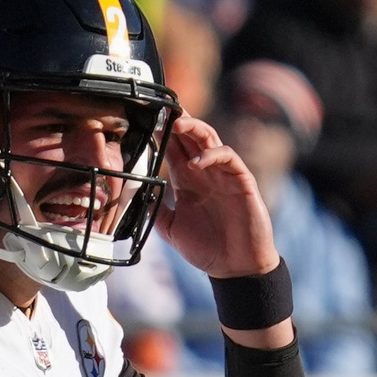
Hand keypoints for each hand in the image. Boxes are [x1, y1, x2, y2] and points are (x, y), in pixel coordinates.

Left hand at [155, 114, 278, 277]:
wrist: (235, 268)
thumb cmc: (207, 248)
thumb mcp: (171, 229)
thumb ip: (155, 210)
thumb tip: (134, 194)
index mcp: (187, 181)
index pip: (173, 148)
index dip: (161, 132)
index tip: (145, 119)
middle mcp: (205, 173)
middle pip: (190, 136)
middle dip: (177, 120)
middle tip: (161, 108)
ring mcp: (223, 175)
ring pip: (210, 139)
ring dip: (194, 128)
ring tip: (178, 124)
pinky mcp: (241, 181)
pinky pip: (229, 158)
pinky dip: (213, 155)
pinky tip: (197, 163)